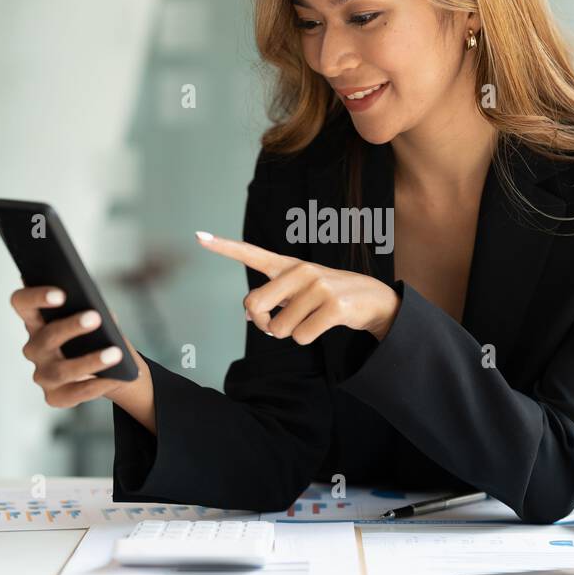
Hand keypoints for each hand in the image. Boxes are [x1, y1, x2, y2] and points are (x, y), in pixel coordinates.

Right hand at [9, 286, 143, 408]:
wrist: (110, 369)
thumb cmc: (98, 335)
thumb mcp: (97, 318)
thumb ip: (93, 310)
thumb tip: (102, 314)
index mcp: (37, 321)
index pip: (22, 303)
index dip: (36, 297)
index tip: (61, 293)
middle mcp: (34, 348)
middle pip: (45, 337)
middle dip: (71, 327)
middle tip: (96, 317)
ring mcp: (41, 375)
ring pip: (60, 370)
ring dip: (90, 361)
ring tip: (115, 353)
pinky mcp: (54, 397)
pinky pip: (74, 393)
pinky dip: (96, 385)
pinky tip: (114, 377)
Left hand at [195, 231, 400, 343]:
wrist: (375, 300)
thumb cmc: (328, 298)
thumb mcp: (300, 293)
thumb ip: (273, 299)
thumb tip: (249, 314)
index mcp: (289, 266)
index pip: (251, 254)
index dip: (224, 247)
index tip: (199, 236)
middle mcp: (301, 271)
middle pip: (255, 305)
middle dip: (264, 324)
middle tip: (281, 324)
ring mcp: (318, 287)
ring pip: (279, 329)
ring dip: (292, 334)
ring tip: (312, 319)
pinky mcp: (333, 306)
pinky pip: (301, 337)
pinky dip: (308, 339)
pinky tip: (325, 325)